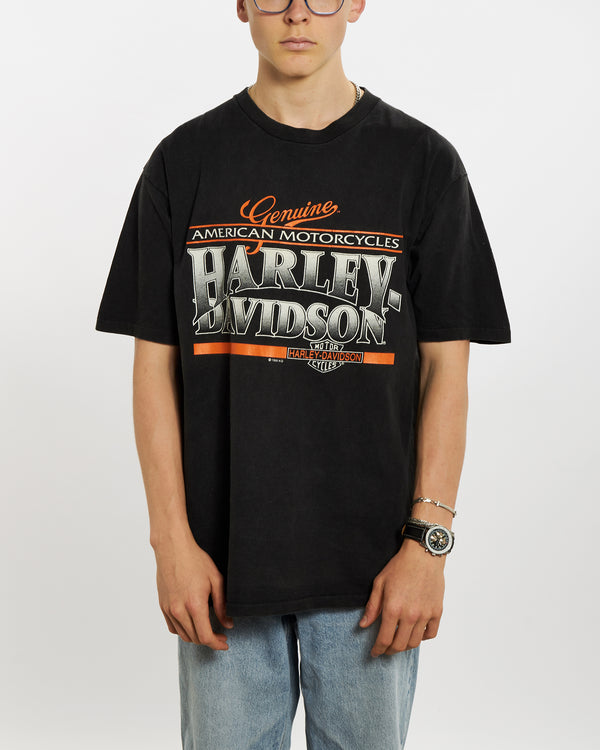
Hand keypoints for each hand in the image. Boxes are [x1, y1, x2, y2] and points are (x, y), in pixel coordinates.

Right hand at [153, 532, 233, 649]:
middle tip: (221, 635)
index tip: (225, 643)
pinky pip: (173, 627)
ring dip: (197, 636)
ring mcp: (168, 609)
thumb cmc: (196, 561)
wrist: (173, 549)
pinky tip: (192, 624)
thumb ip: (222, 605)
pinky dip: (183, 631)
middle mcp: (179, 610)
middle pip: (195, 638)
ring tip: (208, 630)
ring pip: (183, 635)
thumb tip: (228, 624)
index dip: (217, 644)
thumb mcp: (216, 580)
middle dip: (210, 641)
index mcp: (195, 605)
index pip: (206, 636)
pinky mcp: (162, 606)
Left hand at [359, 539, 444, 656]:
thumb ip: (372, 606)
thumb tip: (363, 625)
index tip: (375, 653)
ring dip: (405, 646)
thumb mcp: (379, 583)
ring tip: (399, 642)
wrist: (423, 555)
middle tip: (386, 649)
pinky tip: (416, 633)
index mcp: (393, 608)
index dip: (378, 650)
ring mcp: (425, 614)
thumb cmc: (400, 566)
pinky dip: (422, 638)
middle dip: (390, 650)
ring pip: (415, 643)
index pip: (384, 639)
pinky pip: (430, 634)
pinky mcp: (436, 611)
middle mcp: (409, 615)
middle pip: (400, 645)